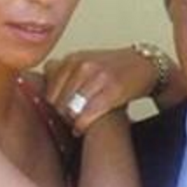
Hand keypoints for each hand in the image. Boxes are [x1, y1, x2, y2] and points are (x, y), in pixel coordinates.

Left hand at [43, 48, 158, 134]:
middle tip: (69, 122)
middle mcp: (81, 64)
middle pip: (57, 101)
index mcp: (72, 58)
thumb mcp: (86, 64)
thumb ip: (63, 73)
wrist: (147, 66)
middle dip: (61, 116)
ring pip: (70, 110)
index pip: (48, 90)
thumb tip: (38, 85)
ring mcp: (96, 75)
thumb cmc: (116, 69)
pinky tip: (85, 128)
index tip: (59, 115)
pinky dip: (83, 125)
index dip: (52, 107)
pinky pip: (87, 115)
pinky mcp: (112, 89)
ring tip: (77, 125)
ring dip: (71, 122)